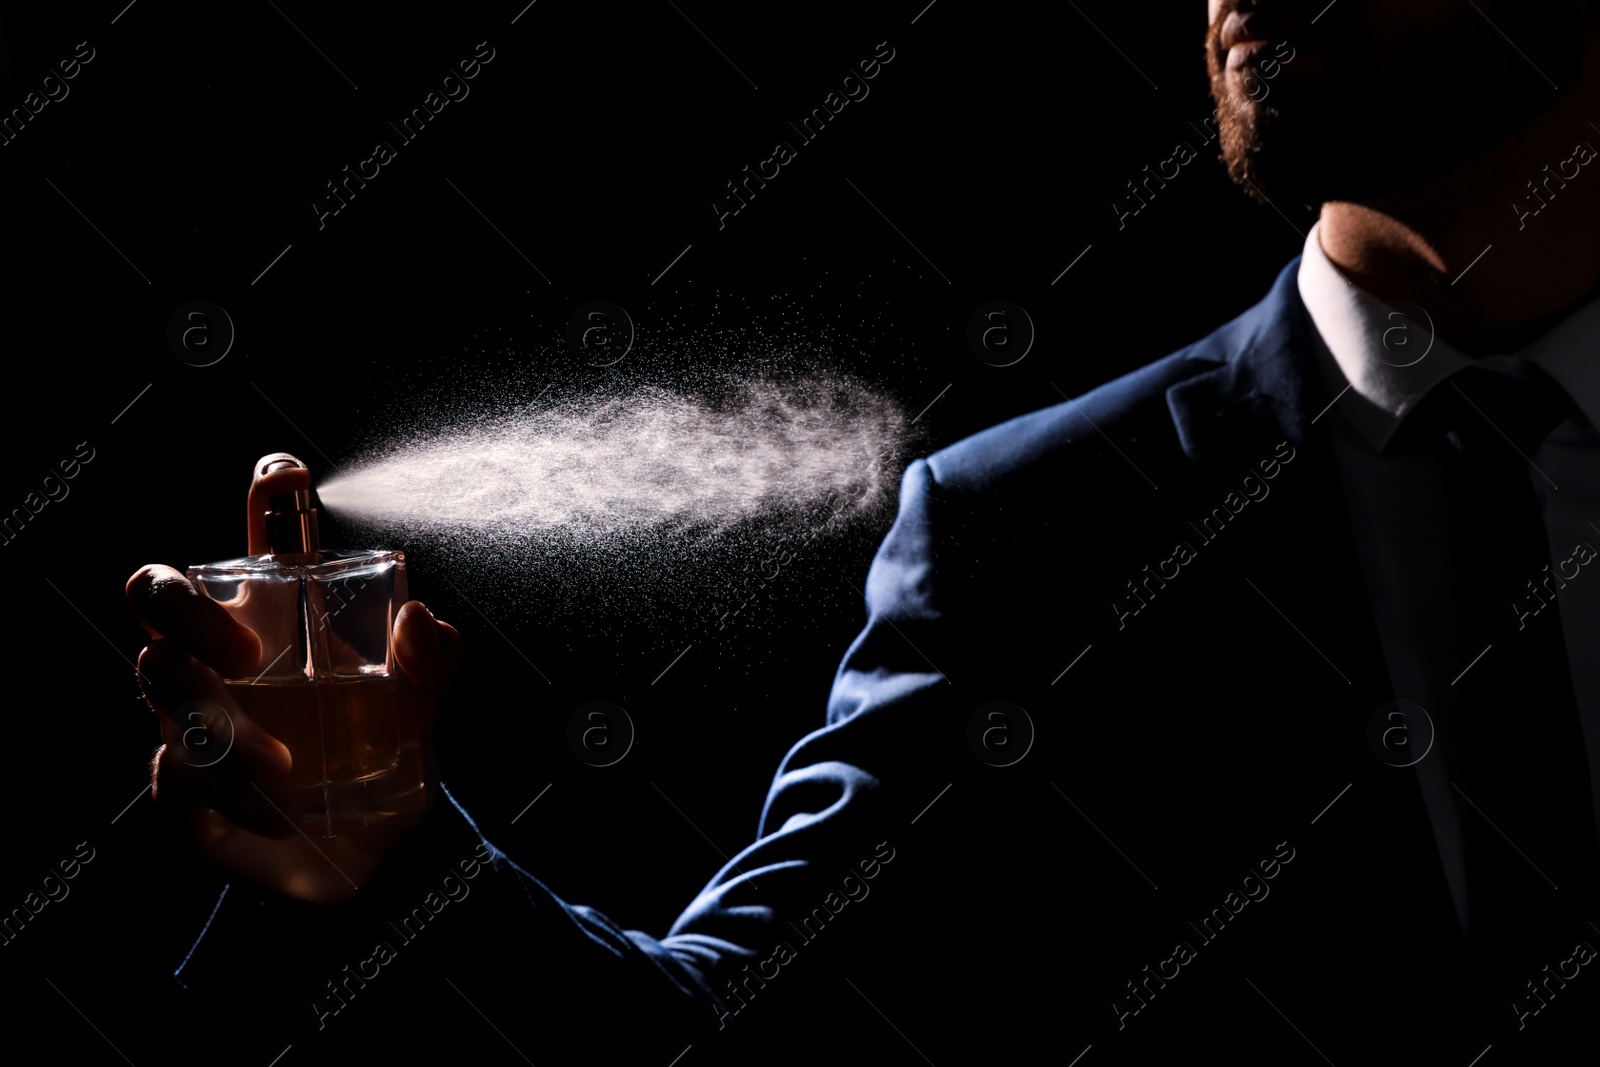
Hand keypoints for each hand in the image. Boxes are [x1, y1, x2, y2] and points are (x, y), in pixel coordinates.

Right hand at [127, 453, 462, 903]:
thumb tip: (426, 621)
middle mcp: (223, 660)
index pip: (261, 546)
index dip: (264, 502)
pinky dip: (232, 787)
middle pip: (160, 597)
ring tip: (282, 761)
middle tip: (246, 651)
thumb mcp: (418, 714)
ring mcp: (192, 718)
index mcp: (278, 623)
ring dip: (220, 721)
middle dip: (186, 609)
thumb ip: (430, 668)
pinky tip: (277, 805)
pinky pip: (177, 771)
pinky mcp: (182, 784)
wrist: (365, 862)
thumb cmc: (379, 765)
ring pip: (158, 682)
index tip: (284, 475)